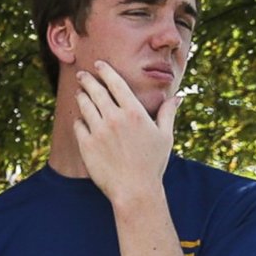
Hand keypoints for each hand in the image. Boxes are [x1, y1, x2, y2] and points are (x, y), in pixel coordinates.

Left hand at [72, 61, 178, 204]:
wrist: (134, 190)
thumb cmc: (152, 164)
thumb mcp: (165, 136)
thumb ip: (167, 113)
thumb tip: (177, 98)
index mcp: (134, 112)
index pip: (116, 84)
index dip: (106, 71)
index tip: (99, 64)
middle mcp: (114, 118)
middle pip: (97, 91)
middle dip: (88, 80)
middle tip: (82, 74)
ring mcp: (98, 131)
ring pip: (85, 106)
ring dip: (81, 97)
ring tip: (79, 93)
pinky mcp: (86, 145)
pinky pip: (78, 126)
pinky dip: (79, 120)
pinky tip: (80, 119)